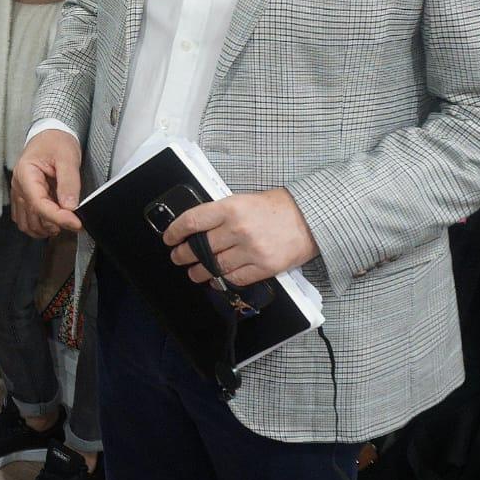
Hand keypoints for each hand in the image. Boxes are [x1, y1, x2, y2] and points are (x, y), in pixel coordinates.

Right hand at [10, 130, 83, 237]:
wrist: (50, 135)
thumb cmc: (56, 142)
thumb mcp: (67, 157)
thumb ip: (69, 182)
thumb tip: (70, 206)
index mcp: (26, 174)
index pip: (39, 204)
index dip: (58, 217)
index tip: (76, 223)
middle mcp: (19, 187)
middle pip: (33, 217)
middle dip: (55, 223)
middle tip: (75, 220)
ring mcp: (19, 194)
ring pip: (28, 224)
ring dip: (46, 228)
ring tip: (65, 221)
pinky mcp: (23, 199)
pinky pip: (26, 221)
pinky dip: (39, 226)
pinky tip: (53, 221)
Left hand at [162, 189, 317, 287]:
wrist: (310, 218)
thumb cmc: (276, 207)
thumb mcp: (244, 200)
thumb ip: (221, 214)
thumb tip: (196, 229)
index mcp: (230, 208)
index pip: (192, 221)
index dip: (175, 232)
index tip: (169, 238)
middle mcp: (238, 230)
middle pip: (199, 248)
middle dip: (183, 255)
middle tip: (178, 257)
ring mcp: (251, 250)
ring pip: (214, 267)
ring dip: (200, 272)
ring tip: (195, 273)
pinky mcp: (264, 268)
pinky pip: (235, 278)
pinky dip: (223, 280)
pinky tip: (218, 278)